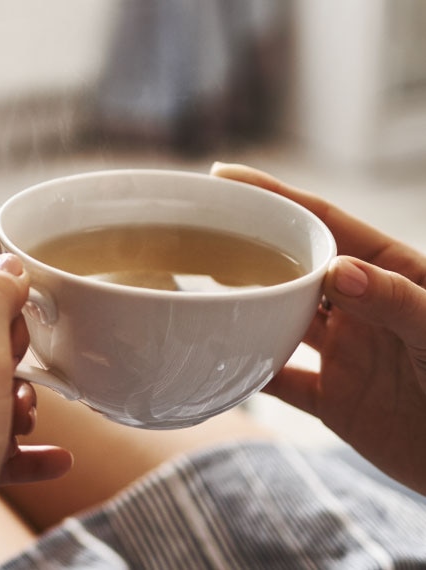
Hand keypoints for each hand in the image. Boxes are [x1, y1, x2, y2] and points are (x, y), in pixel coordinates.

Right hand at [212, 162, 425, 494]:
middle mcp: (362, 306)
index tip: (227, 178)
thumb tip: (335, 270)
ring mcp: (346, 352)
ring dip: (240, 307)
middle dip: (247, 248)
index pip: (326, 223)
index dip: (276, 198)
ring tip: (192, 289)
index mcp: (392, 273)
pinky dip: (244, 373)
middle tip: (195, 234)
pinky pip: (278, 380)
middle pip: (293, 267)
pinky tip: (208, 363)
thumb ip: (394, 299)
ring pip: (278, 319)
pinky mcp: (335, 399)